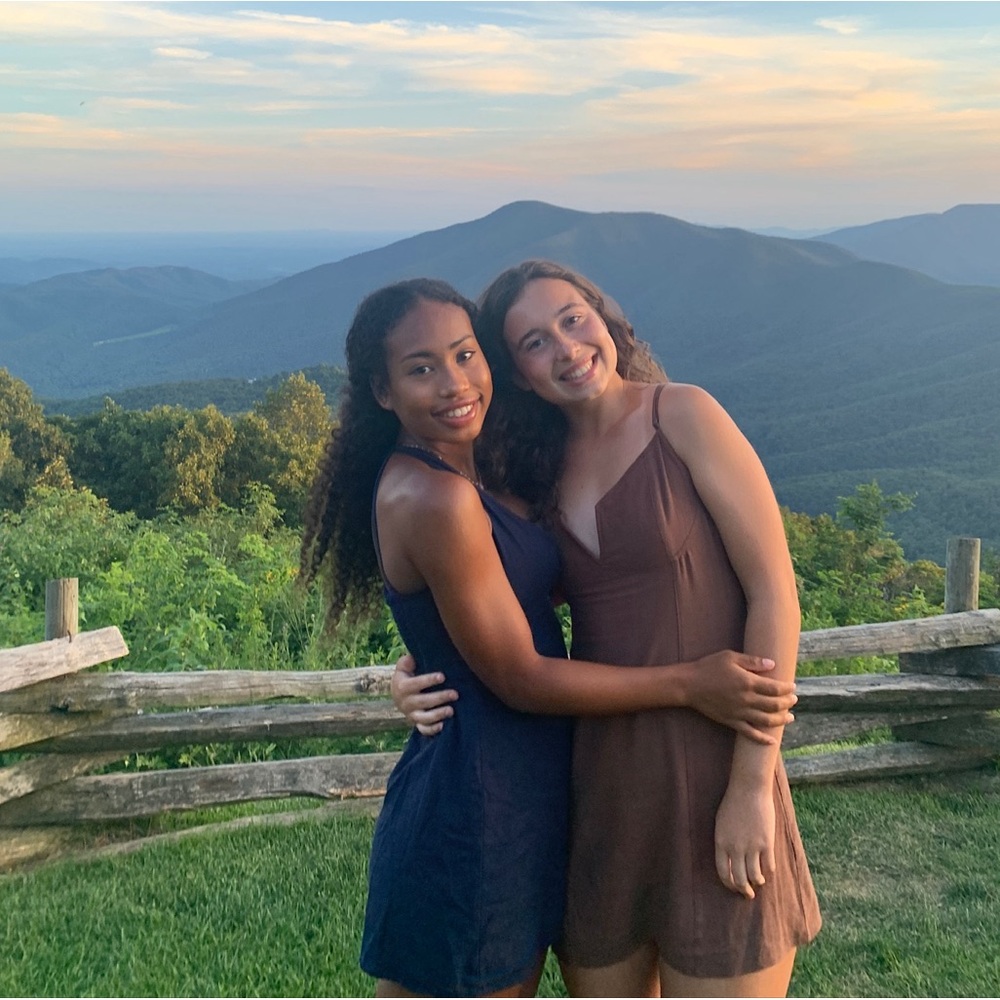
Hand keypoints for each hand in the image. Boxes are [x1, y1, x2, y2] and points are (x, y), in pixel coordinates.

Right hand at [392, 653, 458, 735]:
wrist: (398, 695)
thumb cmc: (406, 676)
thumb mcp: (403, 666)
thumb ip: (407, 662)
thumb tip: (413, 658)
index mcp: (402, 687)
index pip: (415, 684)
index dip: (428, 680)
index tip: (443, 676)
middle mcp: (405, 702)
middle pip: (423, 701)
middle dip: (439, 698)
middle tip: (455, 694)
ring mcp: (411, 715)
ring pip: (424, 718)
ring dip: (438, 714)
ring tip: (451, 710)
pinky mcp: (417, 723)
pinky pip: (423, 729)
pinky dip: (432, 730)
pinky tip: (443, 726)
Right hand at [686, 650, 795, 744]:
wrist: (689, 685)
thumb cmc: (709, 667)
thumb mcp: (730, 657)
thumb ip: (752, 661)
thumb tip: (772, 664)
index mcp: (748, 682)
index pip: (775, 688)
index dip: (787, 688)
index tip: (793, 687)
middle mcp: (746, 700)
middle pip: (774, 705)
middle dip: (787, 703)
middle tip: (794, 700)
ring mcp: (739, 713)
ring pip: (766, 721)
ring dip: (781, 720)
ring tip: (790, 717)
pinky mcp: (731, 721)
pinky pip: (749, 733)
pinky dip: (762, 739)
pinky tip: (771, 741)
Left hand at [714, 781, 775, 898]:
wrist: (749, 789)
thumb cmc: (733, 803)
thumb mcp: (721, 823)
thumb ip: (725, 842)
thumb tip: (730, 860)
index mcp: (721, 843)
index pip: (723, 872)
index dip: (729, 883)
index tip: (734, 887)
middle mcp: (735, 848)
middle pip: (739, 879)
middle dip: (744, 890)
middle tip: (748, 894)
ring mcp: (751, 846)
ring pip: (755, 876)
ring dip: (757, 883)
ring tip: (759, 883)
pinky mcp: (767, 843)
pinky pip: (769, 866)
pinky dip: (769, 872)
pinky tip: (768, 872)